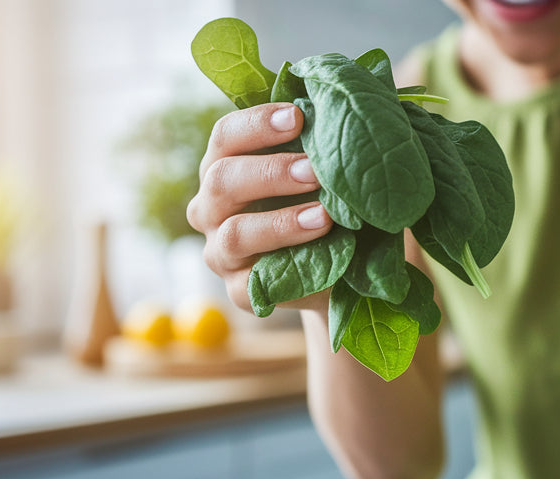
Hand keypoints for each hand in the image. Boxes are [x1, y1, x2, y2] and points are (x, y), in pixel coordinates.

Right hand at [187, 103, 331, 312]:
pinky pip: (251, 282)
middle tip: (314, 170)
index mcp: (226, 165)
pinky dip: (285, 265)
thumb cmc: (325, 204)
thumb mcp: (322, 173)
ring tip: (324, 215)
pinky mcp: (240, 291)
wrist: (339, 271)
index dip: (257, 124)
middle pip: (222, 180)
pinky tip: (317, 252)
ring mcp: (221, 253)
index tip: (297, 117)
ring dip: (281, 221)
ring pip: (235, 233)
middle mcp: (212, 208)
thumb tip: (347, 106)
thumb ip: (322, 144)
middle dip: (270, 171)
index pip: (226, 136)